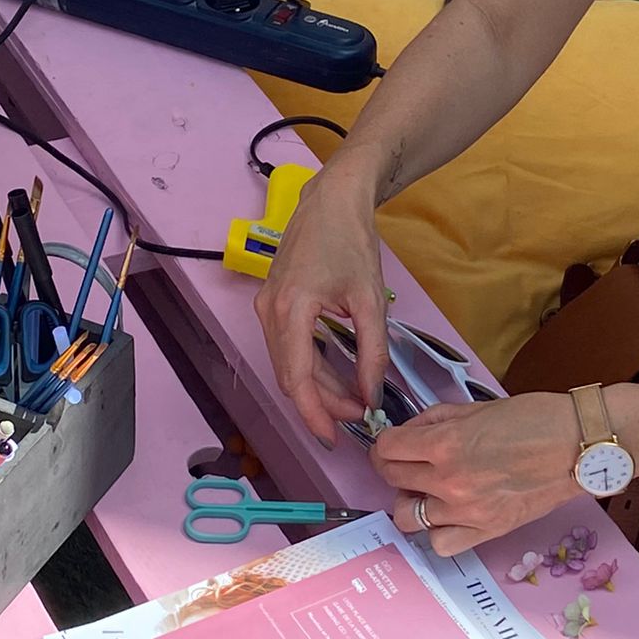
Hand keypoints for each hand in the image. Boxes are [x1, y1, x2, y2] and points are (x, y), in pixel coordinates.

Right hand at [255, 173, 387, 446]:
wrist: (331, 200)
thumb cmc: (352, 242)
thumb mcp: (370, 301)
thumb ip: (371, 352)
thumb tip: (372, 395)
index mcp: (290, 310)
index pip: (296, 378)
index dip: (314, 414)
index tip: (333, 439)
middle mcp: (269, 312)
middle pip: (291, 375)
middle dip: (322, 402)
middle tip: (359, 416)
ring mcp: (266, 307)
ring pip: (288, 364)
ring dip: (318, 386)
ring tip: (353, 400)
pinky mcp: (272, 304)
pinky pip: (288, 348)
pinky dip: (311, 366)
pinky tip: (337, 376)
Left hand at [373, 393, 577, 555]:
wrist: (578, 445)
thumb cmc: (535, 419)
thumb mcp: (476, 407)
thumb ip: (435, 420)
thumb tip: (409, 432)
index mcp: (445, 443)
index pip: (387, 448)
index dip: (385, 443)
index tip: (393, 444)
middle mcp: (449, 480)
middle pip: (393, 480)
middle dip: (394, 467)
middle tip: (409, 462)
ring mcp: (466, 511)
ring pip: (408, 517)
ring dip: (412, 500)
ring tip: (429, 490)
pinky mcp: (487, 531)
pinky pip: (441, 544)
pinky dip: (438, 531)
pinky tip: (449, 515)